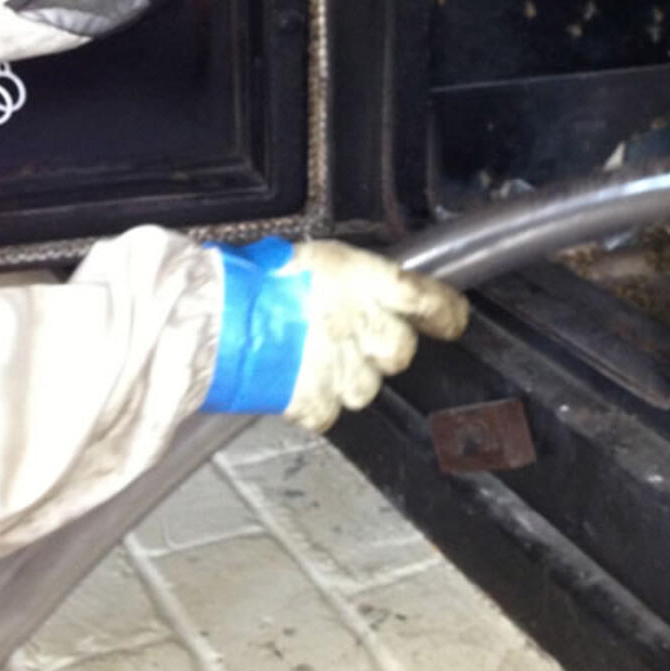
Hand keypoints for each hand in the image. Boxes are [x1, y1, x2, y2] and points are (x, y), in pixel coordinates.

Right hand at [202, 237, 467, 431]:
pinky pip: (329, 410)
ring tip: (311, 357)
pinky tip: (294, 380)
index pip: (431, 301)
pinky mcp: (320, 403)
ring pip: (366, 387)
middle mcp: (369, 329)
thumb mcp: (319, 260)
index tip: (452, 320)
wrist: (217, 317)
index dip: (447, 314)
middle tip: (350, 336)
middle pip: (401, 352)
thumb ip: (356, 280)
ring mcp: (346, 371)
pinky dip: (314, 401)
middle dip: (381, 348)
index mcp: (371, 283)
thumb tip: (368, 287)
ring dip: (346, 376)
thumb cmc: (260, 278)